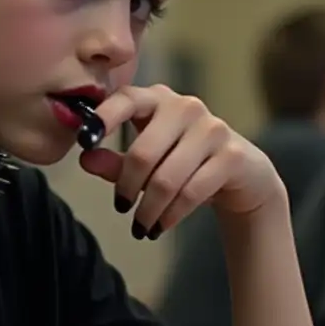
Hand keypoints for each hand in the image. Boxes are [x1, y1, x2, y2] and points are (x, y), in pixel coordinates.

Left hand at [78, 84, 283, 237]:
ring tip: (140, 227)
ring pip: (166, 179)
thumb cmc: (183, 163)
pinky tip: (161, 226)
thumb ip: (114, 161)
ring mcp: (212, 129)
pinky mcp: (232, 155)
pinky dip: (170, 215)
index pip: (126, 99)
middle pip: (143, 153)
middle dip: (127, 187)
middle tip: (121, 208)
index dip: (103, 117)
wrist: (241, 175)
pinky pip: (191, 192)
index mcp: (158, 99)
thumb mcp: (146, 162)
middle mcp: (186, 107)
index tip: (83, 141)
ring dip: (148, 210)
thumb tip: (85, 158)